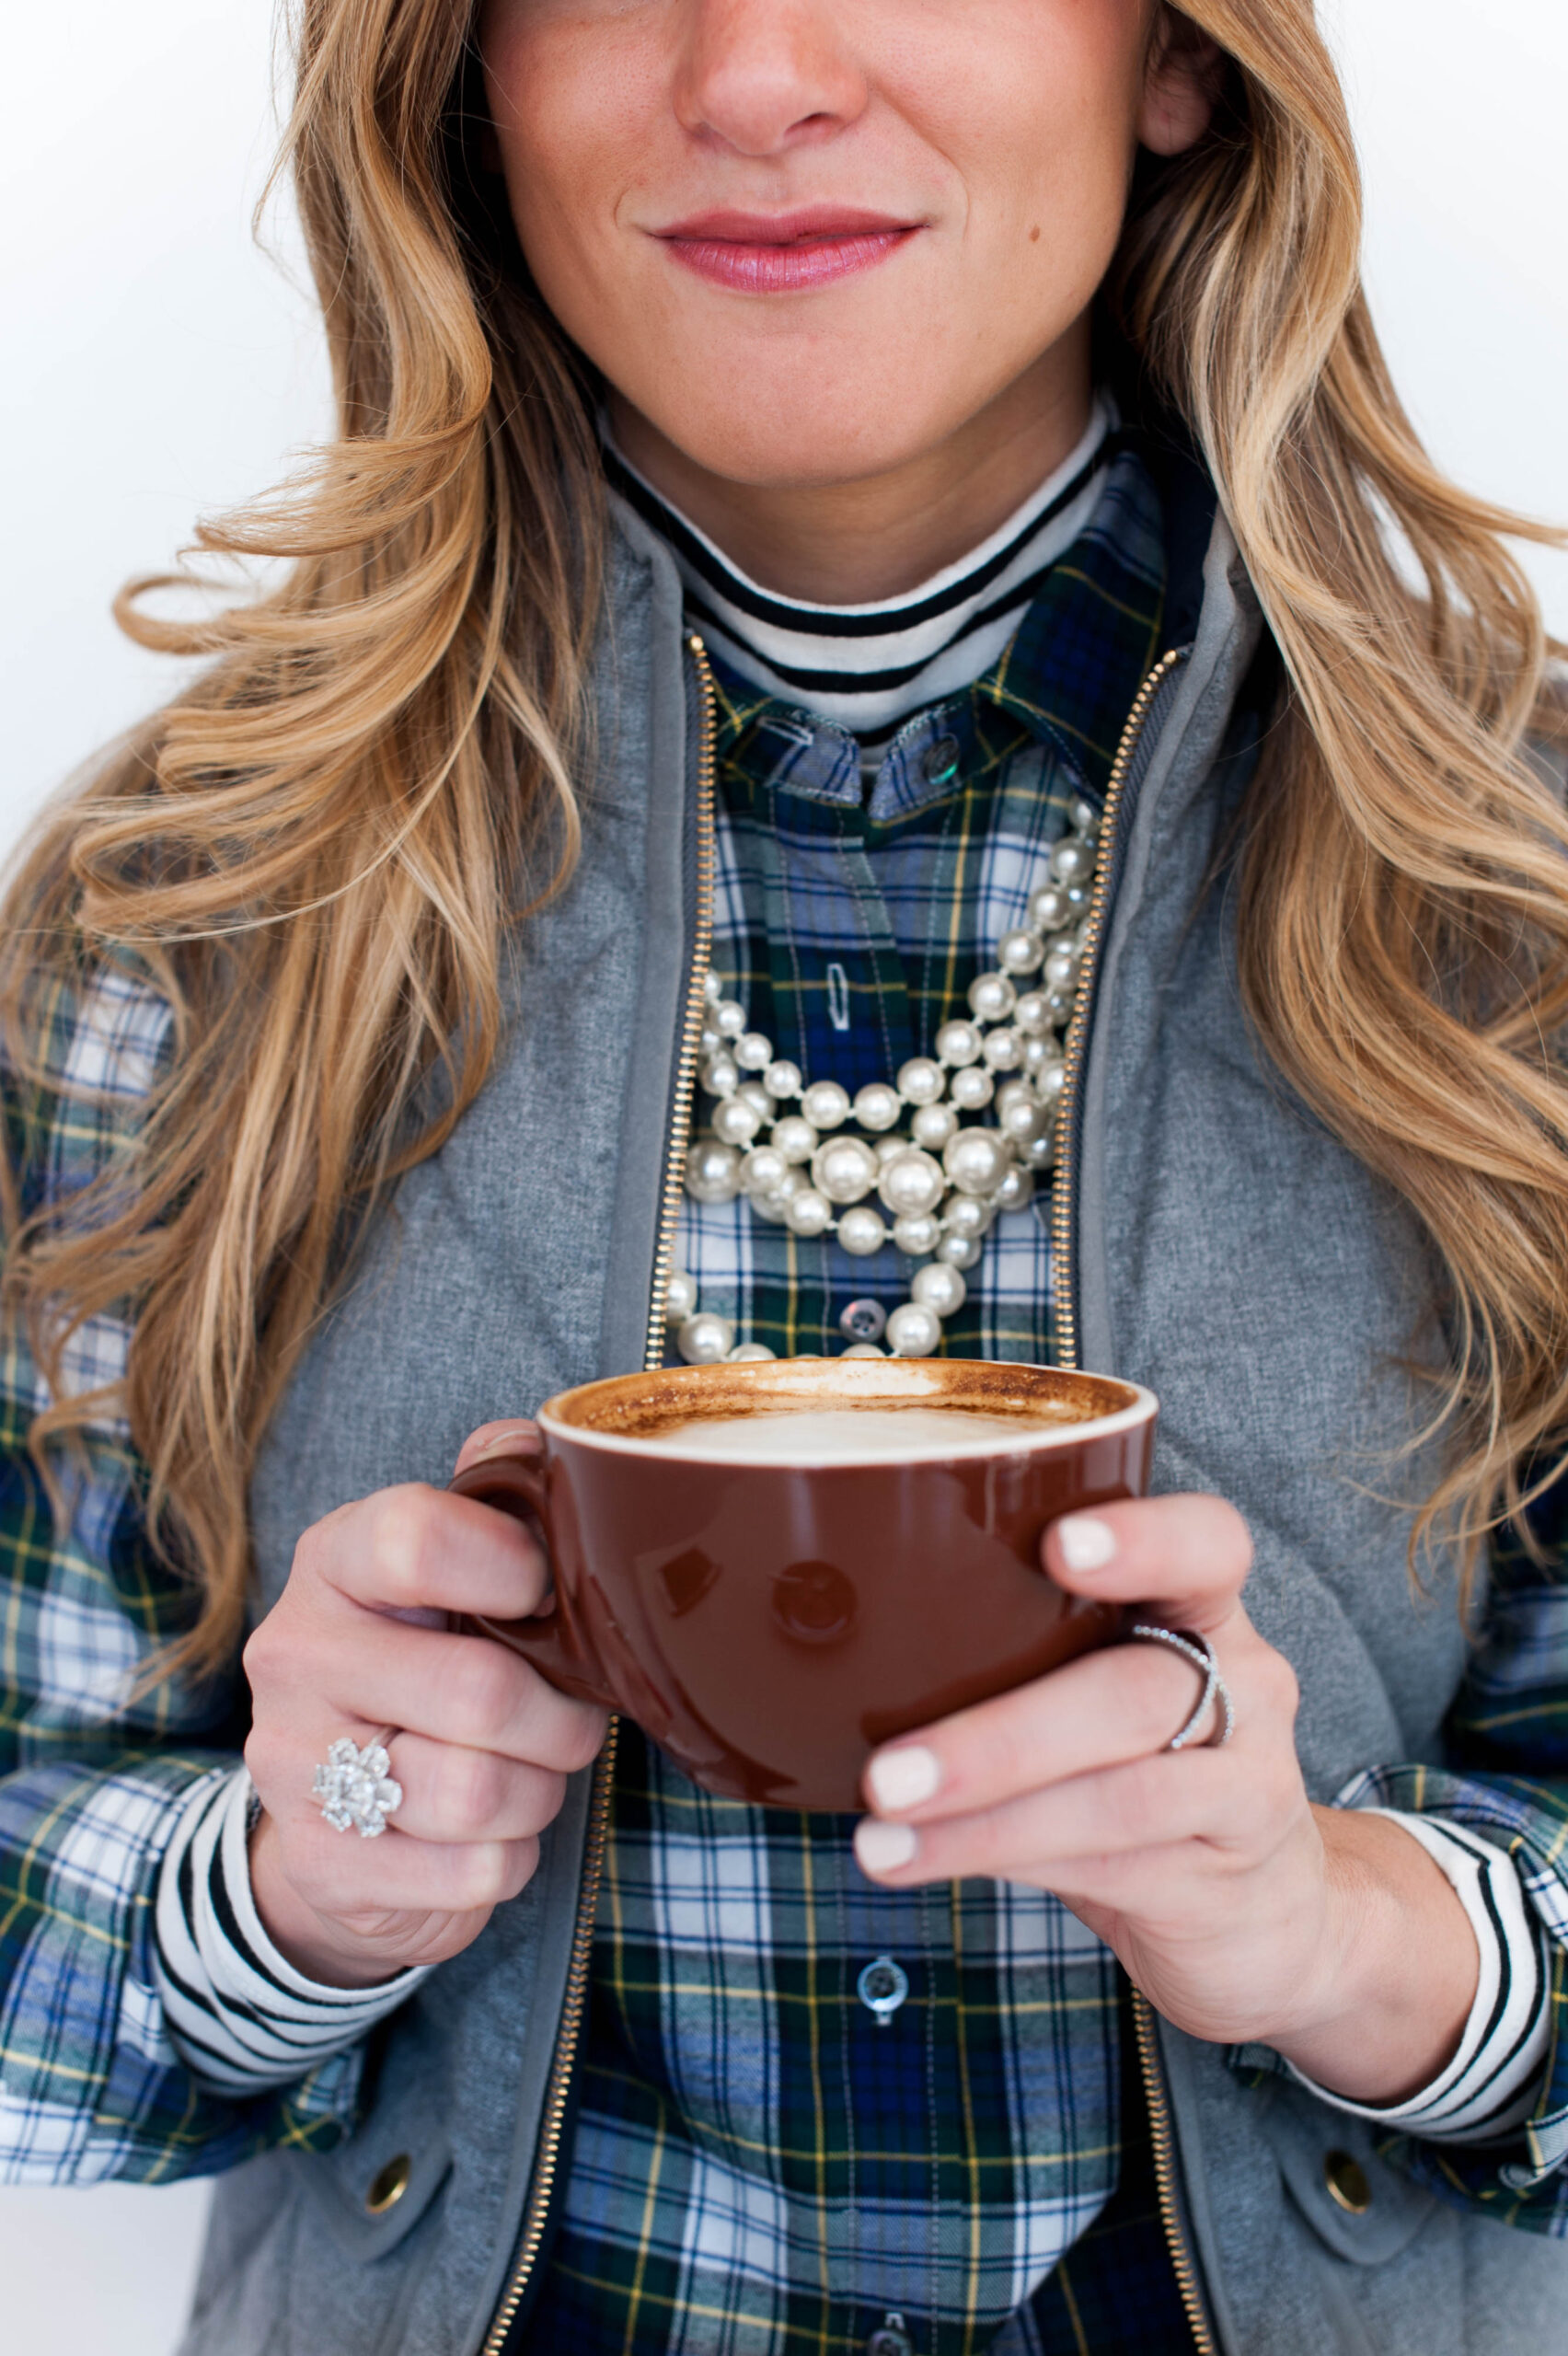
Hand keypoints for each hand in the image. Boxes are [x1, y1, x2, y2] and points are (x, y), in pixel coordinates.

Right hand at [244, 1420, 607, 1988]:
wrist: (343, 1820)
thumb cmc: (425, 1667)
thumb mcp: (449, 1574)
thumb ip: (495, 1498)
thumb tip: (541, 1442)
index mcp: (333, 1561)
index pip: (417, 1537)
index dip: (513, 1566)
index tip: (545, 1590)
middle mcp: (295, 1655)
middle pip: (479, 1691)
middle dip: (558, 1716)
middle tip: (566, 1714)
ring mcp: (294, 1767)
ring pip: (479, 1791)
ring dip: (537, 1790)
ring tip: (524, 1772)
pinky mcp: (325, 1866)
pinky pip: (475, 1871)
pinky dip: (509, 1858)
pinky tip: (485, 1833)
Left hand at [853, 1495, 1478, 2103]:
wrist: (1271, 1915)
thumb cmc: (1144, 1768)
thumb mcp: (1097, 1689)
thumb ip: (1017, 1651)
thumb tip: (838, 1640)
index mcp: (1204, 1611)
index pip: (1207, 1546)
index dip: (1144, 1540)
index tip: (1058, 1544)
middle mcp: (1245, 1684)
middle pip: (1134, 1695)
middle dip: (1000, 1737)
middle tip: (887, 1771)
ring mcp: (1248, 1784)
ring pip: (1122, 1795)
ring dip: (988, 1818)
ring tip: (883, 1833)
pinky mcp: (1227, 1875)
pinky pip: (1115, 1864)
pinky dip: (1008, 1859)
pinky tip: (929, 1859)